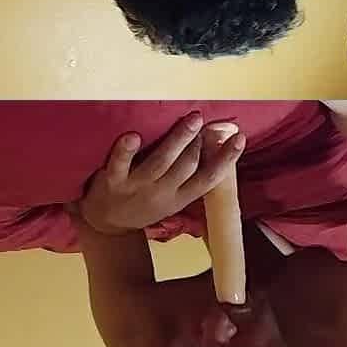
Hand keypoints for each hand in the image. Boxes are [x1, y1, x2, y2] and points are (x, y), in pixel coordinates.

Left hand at [76, 112, 246, 234]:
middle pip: (186, 166)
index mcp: (179, 198)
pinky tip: (133, 135)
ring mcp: (137, 188)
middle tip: (205, 121)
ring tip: (192, 120)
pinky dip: (127, 150)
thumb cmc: (143, 203)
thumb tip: (213, 145)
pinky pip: (120, 164)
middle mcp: (161, 194)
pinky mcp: (112, 182)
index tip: (240, 138)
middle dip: (199, 143)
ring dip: (178, 139)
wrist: (106, 226)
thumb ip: (189, 177)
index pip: (208, 179)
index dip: (226, 159)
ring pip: (161, 162)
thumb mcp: (172, 199)